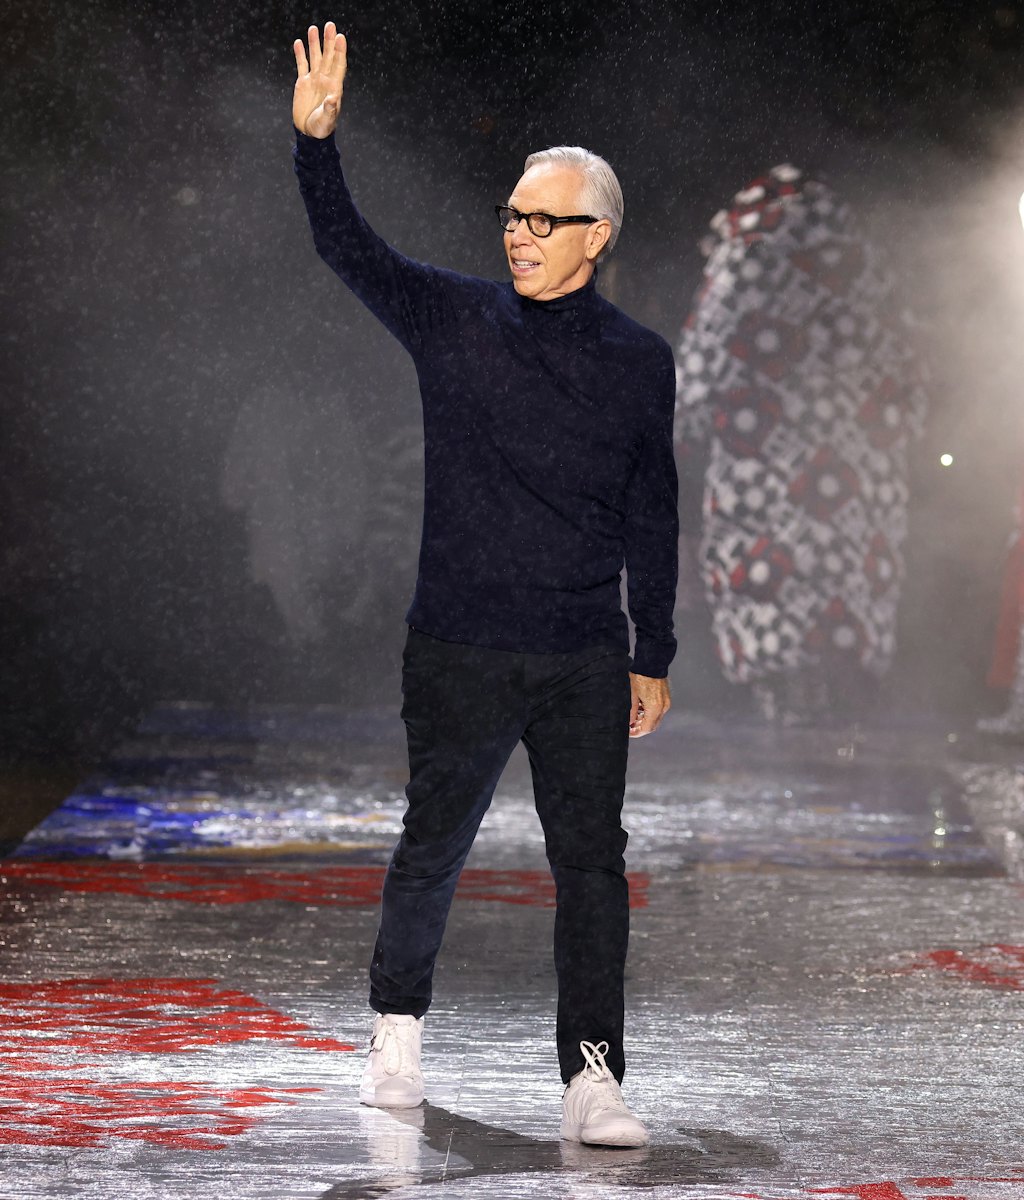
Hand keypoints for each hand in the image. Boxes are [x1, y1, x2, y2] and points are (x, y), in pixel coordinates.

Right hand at [293, 22, 346, 138]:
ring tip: (313, 28)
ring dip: (315, 43)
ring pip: (315, 57)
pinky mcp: (303, 83)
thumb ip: (330, 109)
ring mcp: (314, 80)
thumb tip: (333, 98)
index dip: (340, 51)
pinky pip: (302, 65)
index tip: (341, 37)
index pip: (338, 65)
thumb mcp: (327, 120)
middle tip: (330, 25)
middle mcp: (325, 80)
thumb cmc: (321, 128)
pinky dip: (300, 54)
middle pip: (328, 57)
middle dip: (329, 41)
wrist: (309, 133)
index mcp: (334, 87)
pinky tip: (299, 43)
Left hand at [628, 673, 670, 737]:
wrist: (651, 663)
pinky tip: (640, 708)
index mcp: (654, 708)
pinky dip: (650, 713)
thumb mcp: (631, 695)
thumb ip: (631, 712)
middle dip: (641, 728)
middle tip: (630, 726)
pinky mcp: (666, 697)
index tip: (629, 732)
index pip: (647, 728)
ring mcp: (666, 702)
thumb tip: (630, 723)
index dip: (637, 733)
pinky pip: (658, 710)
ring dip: (645, 720)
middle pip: (653, 725)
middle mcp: (663, 707)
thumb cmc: (639, 677)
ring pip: (656, 718)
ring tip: (633, 717)